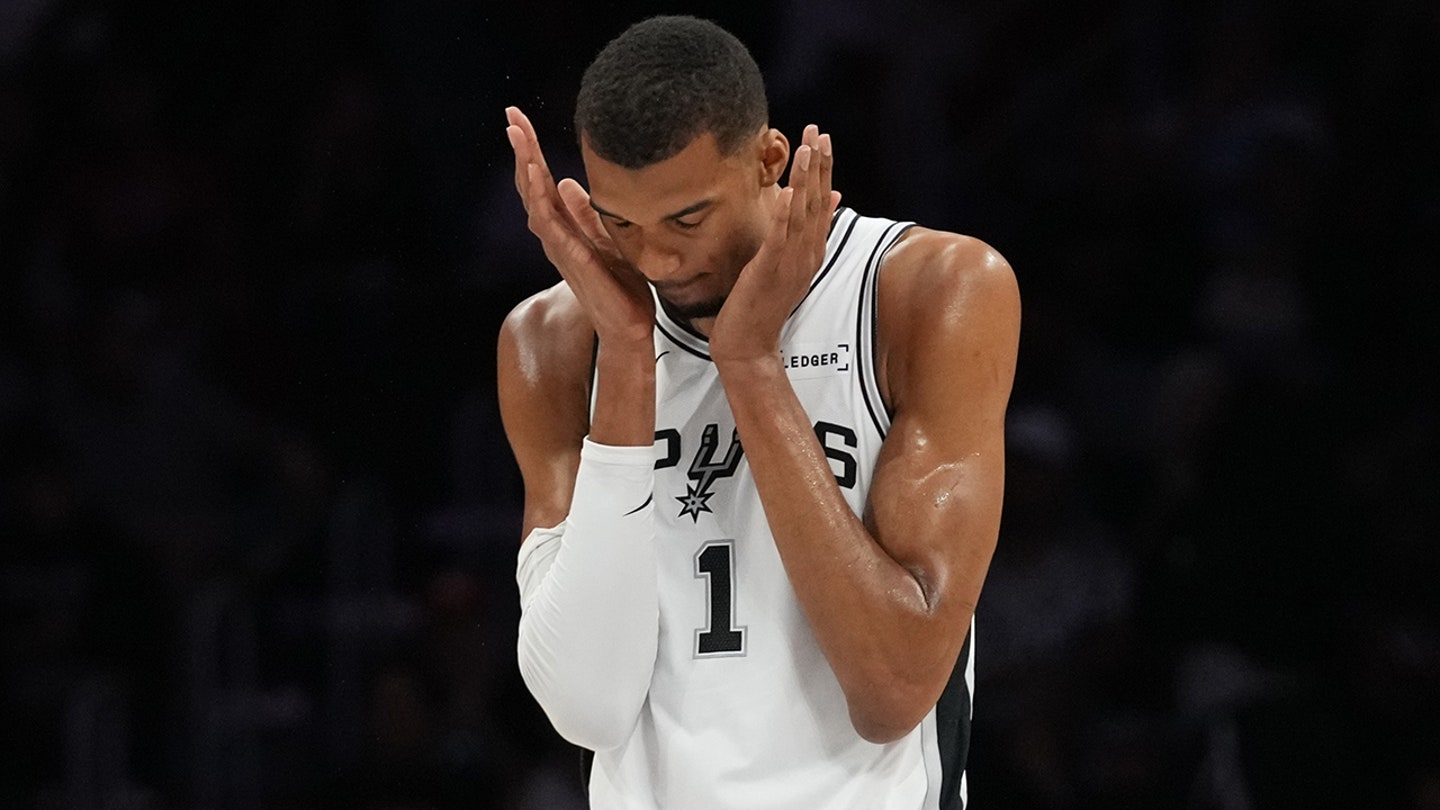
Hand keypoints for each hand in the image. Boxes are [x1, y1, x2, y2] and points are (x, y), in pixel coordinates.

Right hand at [506, 106, 653, 345]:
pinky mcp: (577, 264)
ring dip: (528, 170)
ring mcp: (563, 251)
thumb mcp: (607, 240)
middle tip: (512, 116)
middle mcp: (557, 237)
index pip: (541, 183)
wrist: (630, 328)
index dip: (530, 150)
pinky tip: (541, 181)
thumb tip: (569, 184)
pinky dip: (545, 204)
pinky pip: (556, 230)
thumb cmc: (620, 289)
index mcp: (564, 229)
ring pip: (537, 204)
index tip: (518, 117)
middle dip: (523, 150)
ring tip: (519, 139)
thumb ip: (587, 215)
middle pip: (532, 187)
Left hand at [710, 124, 839, 365]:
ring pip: (802, 215)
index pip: (822, 203)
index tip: (823, 139)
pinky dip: (784, 215)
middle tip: (819, 130)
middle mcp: (806, 255)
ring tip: (807, 148)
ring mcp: (790, 264)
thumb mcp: (787, 265)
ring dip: (806, 180)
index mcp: (810, 252)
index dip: (823, 169)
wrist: (749, 345)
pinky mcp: (769, 272)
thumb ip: (804, 234)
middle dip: (819, 164)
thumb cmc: (762, 305)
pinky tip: (787, 192)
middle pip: (817, 202)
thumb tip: (826, 202)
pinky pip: (779, 240)